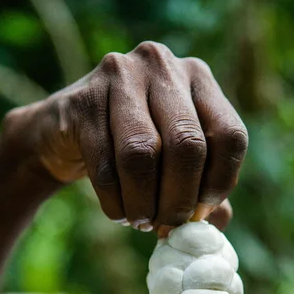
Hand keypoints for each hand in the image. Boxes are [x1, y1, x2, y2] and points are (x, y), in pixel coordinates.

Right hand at [4, 41, 247, 230]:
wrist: (64, 133)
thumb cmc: (134, 153)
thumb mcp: (176, 167)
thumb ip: (203, 192)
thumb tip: (216, 223)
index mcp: (199, 79)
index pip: (229, 135)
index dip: (219, 183)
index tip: (199, 213)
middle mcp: (163, 67)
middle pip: (187, 145)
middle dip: (179, 200)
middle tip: (168, 227)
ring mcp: (120, 76)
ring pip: (142, 154)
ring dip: (143, 204)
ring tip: (141, 222)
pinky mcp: (83, 100)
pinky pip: (104, 163)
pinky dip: (115, 201)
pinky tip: (118, 213)